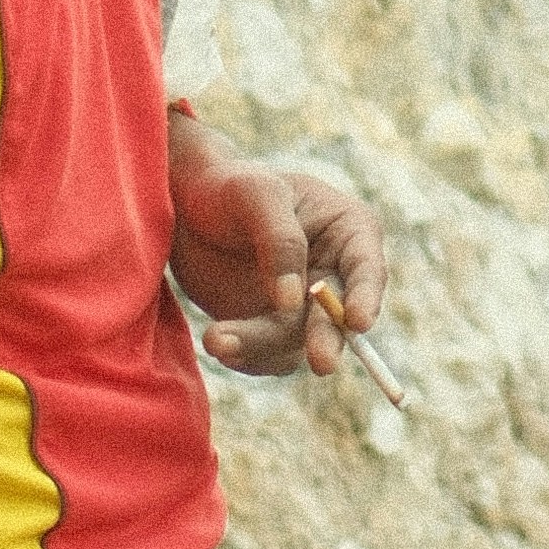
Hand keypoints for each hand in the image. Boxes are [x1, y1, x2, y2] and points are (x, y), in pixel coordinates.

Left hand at [173, 155, 385, 381]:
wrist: (182, 209)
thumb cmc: (229, 186)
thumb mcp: (256, 195)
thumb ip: (280, 241)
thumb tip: (293, 300)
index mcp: (348, 231)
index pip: (367, 269)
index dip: (367, 297)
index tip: (357, 322)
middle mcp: (334, 276)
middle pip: (339, 318)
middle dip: (326, 340)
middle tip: (320, 362)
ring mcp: (303, 308)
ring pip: (296, 343)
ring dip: (261, 346)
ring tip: (216, 338)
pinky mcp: (272, 330)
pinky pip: (269, 357)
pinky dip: (246, 356)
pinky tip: (219, 339)